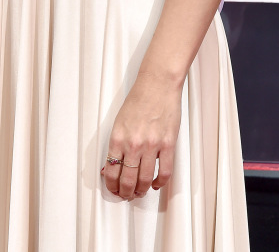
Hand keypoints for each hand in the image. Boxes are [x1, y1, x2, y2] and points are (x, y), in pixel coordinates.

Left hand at [101, 71, 181, 199]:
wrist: (157, 84)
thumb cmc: (138, 100)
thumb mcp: (120, 120)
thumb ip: (117, 143)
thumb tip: (112, 164)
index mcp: (117, 136)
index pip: (111, 170)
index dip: (111, 184)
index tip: (113, 189)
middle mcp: (133, 143)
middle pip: (128, 179)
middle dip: (125, 192)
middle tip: (125, 195)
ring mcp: (152, 145)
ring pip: (145, 180)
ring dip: (141, 191)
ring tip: (139, 192)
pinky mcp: (168, 144)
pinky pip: (164, 173)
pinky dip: (159, 183)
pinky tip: (155, 184)